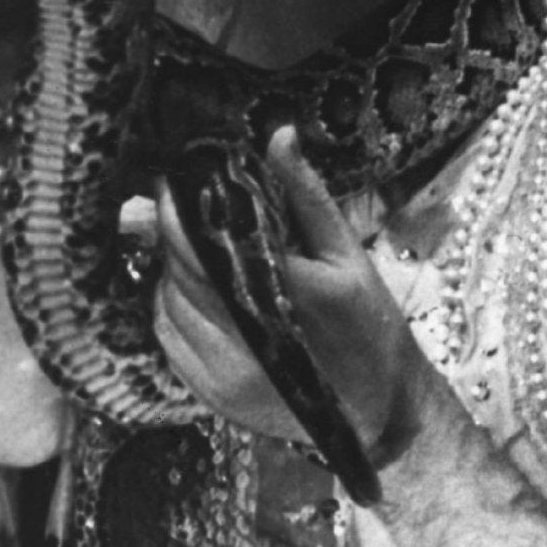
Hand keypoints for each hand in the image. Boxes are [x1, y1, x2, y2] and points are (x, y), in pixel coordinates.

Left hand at [154, 129, 433, 463]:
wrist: (377, 412)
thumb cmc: (370, 325)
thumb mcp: (348, 252)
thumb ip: (306, 194)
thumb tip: (278, 134)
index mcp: (292, 294)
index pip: (208, 246)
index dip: (179, 211)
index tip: (174, 179)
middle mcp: (252, 338)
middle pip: (181, 274)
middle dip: (172, 234)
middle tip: (177, 202)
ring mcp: (227, 374)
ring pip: (168, 306)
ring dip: (170, 271)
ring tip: (192, 247)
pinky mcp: (213, 397)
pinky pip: (168, 341)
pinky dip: (170, 309)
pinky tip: (194, 291)